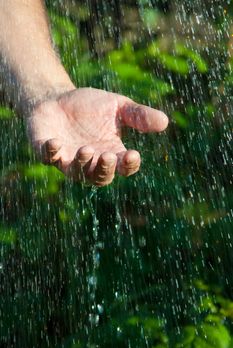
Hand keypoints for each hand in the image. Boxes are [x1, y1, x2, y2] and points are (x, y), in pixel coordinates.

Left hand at [28, 87, 167, 185]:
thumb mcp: (118, 107)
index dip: (129, 165)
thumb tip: (165, 122)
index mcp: (111, 153)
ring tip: (86, 149)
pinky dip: (51, 153)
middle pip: (101, 177)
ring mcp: (68, 159)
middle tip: (108, 156)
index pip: (124, 167)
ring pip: (77, 173)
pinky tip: (56, 142)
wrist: (57, 98)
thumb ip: (139, 116)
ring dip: (82, 164)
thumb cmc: (90, 106)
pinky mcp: (47, 152)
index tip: (133, 154)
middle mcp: (91, 162)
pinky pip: (49, 158)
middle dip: (105, 169)